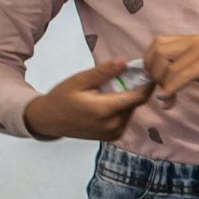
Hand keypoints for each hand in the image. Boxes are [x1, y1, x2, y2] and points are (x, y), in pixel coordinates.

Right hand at [24, 59, 151, 140]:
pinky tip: (108, 101)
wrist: (48, 120)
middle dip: (134, 89)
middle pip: (135, 103)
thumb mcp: (79, 80)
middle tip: (127, 76)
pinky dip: (121, 108)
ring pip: (131, 111)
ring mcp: (113, 133)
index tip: (149, 72)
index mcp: (105, 110)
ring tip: (112, 89)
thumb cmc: (62, 97)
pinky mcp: (112, 136)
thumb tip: (124, 62)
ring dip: (127, 99)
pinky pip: (125, 119)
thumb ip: (103, 72)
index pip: (138, 97)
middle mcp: (113, 125)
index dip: (147, 84)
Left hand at [144, 34, 198, 106]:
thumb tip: (157, 78)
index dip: (149, 63)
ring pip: (170, 64)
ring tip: (168, 97)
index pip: (158, 43)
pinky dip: (173, 87)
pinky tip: (171, 97)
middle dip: (153, 73)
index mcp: (193, 39)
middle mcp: (197, 39)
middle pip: (159, 51)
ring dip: (163, 84)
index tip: (153, 81)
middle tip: (160, 90)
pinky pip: (184, 74)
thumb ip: (182, 68)